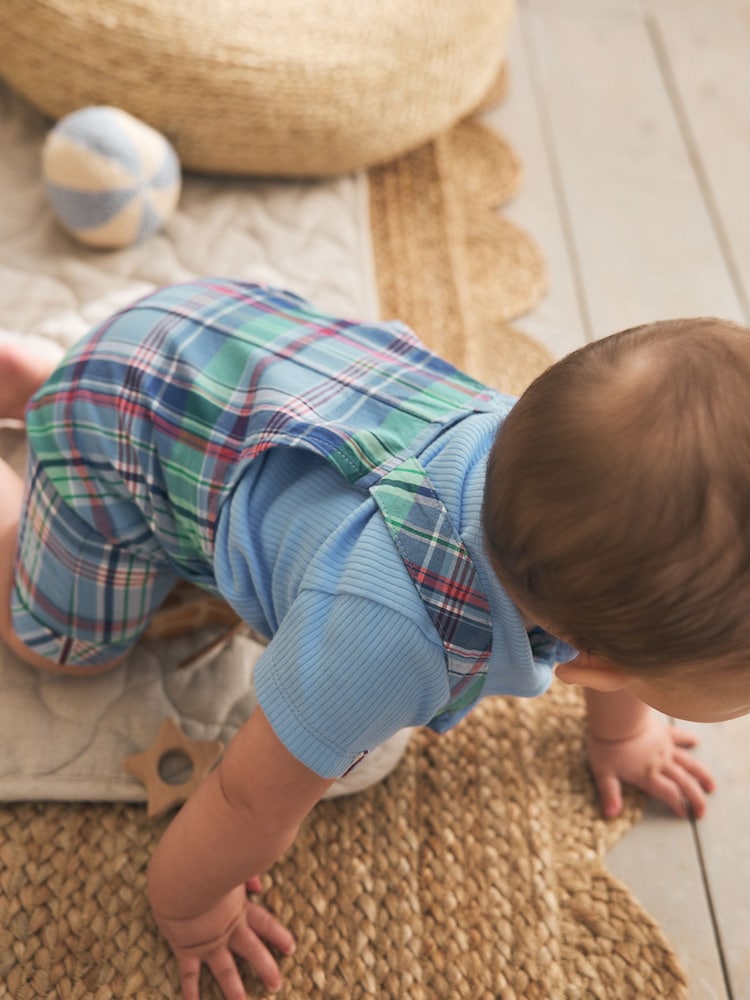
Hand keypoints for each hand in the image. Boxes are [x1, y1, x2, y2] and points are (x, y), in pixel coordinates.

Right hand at [152, 877, 294, 998]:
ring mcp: (209, 942)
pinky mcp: (188, 948)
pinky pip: (190, 973)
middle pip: (252, 950)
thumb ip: (247, 876)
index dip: (278, 936)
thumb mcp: (233, 868)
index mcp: (240, 908)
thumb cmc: (208, 865)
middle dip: (265, 968)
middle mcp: (228, 929)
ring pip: (226, 970)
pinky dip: (190, 991)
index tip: (291, 949)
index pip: (265, 924)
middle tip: (277, 986)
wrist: (184, 878)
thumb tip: (260, 887)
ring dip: (234, 989)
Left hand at [586, 714, 715, 818]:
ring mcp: (664, 747)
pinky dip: (687, 739)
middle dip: (695, 798)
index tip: (683, 814)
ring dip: (701, 776)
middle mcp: (660, 763)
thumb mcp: (603, 771)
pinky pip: (678, 736)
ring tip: (711, 787)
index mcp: (647, 775)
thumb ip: (609, 793)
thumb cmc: (606, 745)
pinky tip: (696, 742)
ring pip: (688, 763)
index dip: (677, 805)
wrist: (616, 717)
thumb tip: (611, 814)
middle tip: (702, 812)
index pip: (668, 794)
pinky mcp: (662, 732)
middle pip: (683, 783)